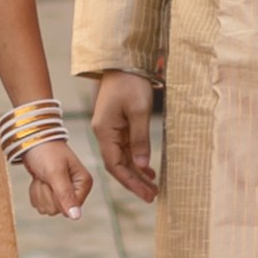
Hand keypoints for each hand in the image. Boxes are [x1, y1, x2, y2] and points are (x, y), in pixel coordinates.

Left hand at [18, 136, 93, 218]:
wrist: (31, 139)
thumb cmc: (46, 151)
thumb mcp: (55, 172)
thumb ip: (65, 195)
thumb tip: (76, 217)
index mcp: (83, 183)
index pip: (70, 208)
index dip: (56, 197)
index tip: (52, 180)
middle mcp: (76, 190)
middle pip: (57, 210)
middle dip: (46, 193)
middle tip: (46, 176)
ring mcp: (63, 192)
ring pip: (47, 209)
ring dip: (39, 192)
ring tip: (42, 175)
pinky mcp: (51, 192)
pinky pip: (40, 204)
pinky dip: (35, 192)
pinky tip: (38, 178)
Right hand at [91, 71, 159, 202]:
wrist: (124, 61)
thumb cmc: (130, 83)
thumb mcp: (139, 111)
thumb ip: (140, 140)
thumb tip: (142, 166)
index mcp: (104, 131)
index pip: (115, 165)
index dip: (130, 182)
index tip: (146, 195)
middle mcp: (104, 132)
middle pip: (118, 164)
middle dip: (135, 181)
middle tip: (153, 196)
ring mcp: (110, 128)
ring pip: (123, 157)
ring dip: (137, 172)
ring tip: (153, 186)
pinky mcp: (117, 123)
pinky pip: (126, 147)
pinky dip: (136, 159)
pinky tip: (147, 168)